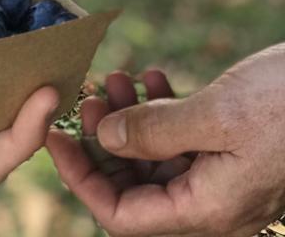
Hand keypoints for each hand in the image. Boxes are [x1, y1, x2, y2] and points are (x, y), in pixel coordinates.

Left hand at [46, 46, 284, 236]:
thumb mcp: (215, 113)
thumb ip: (155, 130)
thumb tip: (105, 137)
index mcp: (209, 210)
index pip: (123, 216)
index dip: (82, 178)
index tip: (54, 136)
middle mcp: (215, 203)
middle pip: (137, 186)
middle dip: (107, 140)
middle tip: (90, 93)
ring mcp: (227, 178)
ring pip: (159, 159)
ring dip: (134, 118)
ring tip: (119, 77)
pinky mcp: (237, 152)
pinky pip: (186, 141)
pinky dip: (165, 110)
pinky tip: (156, 77)